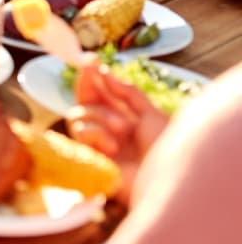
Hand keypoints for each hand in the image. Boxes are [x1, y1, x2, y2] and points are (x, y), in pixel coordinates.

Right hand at [65, 62, 168, 203]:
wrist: (165, 184)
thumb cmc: (164, 152)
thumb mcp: (151, 115)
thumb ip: (127, 92)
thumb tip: (104, 72)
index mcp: (126, 118)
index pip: (102, 92)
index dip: (94, 75)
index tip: (90, 59)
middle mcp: (109, 128)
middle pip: (84, 99)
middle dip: (87, 84)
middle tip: (87, 68)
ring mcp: (98, 142)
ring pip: (78, 114)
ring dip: (99, 116)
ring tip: (120, 131)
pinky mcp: (89, 156)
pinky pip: (79, 133)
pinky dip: (95, 135)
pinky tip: (111, 148)